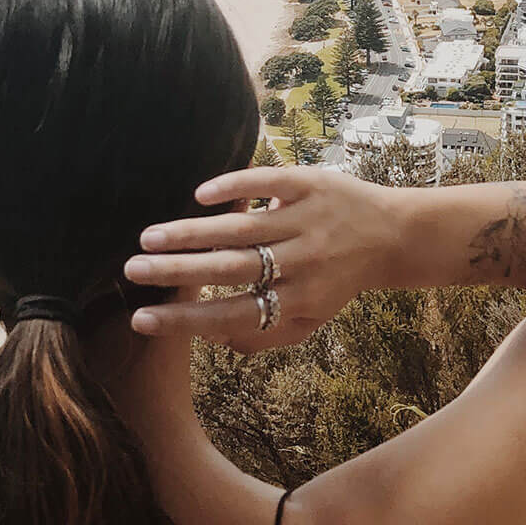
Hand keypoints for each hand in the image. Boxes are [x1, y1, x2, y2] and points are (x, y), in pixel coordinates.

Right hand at [124, 165, 395, 351]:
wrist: (394, 235)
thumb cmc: (339, 281)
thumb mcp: (312, 321)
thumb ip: (265, 336)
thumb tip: (212, 340)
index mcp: (301, 300)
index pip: (234, 314)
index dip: (187, 320)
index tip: (142, 320)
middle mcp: (304, 261)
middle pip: (231, 269)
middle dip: (177, 272)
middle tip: (131, 271)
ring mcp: (307, 220)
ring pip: (242, 228)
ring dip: (192, 232)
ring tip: (149, 238)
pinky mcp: (311, 184)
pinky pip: (269, 183)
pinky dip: (236, 187)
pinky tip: (201, 195)